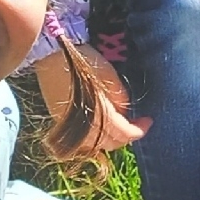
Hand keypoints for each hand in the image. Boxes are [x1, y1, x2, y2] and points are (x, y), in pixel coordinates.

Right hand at [34, 43, 149, 157]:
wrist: (51, 54)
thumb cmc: (84, 61)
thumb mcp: (110, 76)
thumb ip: (120, 99)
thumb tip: (124, 114)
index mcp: (99, 115)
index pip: (124, 133)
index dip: (139, 129)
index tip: (148, 121)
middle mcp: (83, 127)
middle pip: (110, 143)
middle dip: (126, 136)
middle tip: (136, 124)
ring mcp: (68, 126)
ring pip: (94, 145)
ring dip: (110, 139)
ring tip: (119, 126)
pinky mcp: (58, 121)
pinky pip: (80, 140)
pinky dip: (94, 138)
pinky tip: (101, 126)